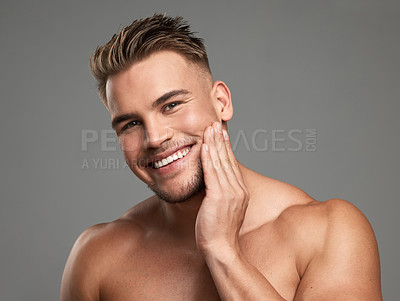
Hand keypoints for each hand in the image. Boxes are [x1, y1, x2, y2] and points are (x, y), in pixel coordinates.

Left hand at [195, 122, 248, 254]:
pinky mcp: (218, 197)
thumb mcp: (224, 208)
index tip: (220, 134)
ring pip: (220, 162)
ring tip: (209, 129)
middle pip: (227, 159)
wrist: (220, 248)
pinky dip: (207, 157)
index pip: (232, 164)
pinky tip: (203, 146)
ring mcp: (230, 192)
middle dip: (220, 140)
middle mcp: (238, 189)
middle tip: (215, 124)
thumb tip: (212, 183)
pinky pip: (212, 172)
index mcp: (240, 191)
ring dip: (213, 144)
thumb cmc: (218, 231)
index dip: (225, 147)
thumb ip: (221, 193)